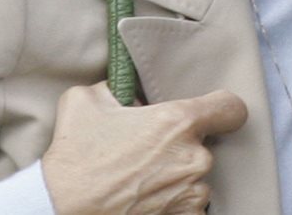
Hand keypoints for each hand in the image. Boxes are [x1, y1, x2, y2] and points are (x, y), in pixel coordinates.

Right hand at [42, 83, 247, 214]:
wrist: (59, 207)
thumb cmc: (75, 155)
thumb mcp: (87, 100)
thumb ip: (117, 88)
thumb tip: (130, 94)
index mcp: (179, 122)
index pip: (232, 109)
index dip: (222, 111)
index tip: (213, 116)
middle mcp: (194, 157)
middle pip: (205, 147)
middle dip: (181, 149)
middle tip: (148, 155)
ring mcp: (192, 193)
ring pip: (197, 179)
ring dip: (177, 179)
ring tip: (143, 181)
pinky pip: (190, 208)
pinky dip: (173, 205)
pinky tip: (145, 201)